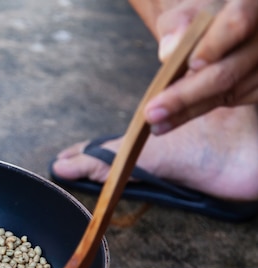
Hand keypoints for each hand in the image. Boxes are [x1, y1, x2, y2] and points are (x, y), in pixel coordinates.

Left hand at [144, 0, 257, 134]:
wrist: (220, 29)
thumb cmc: (200, 19)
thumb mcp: (185, 13)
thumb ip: (177, 25)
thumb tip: (169, 52)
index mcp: (250, 6)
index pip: (237, 23)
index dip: (213, 45)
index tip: (190, 64)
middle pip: (226, 72)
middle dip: (184, 96)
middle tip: (152, 114)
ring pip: (227, 93)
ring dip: (187, 111)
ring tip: (155, 123)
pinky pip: (232, 101)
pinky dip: (202, 107)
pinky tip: (175, 116)